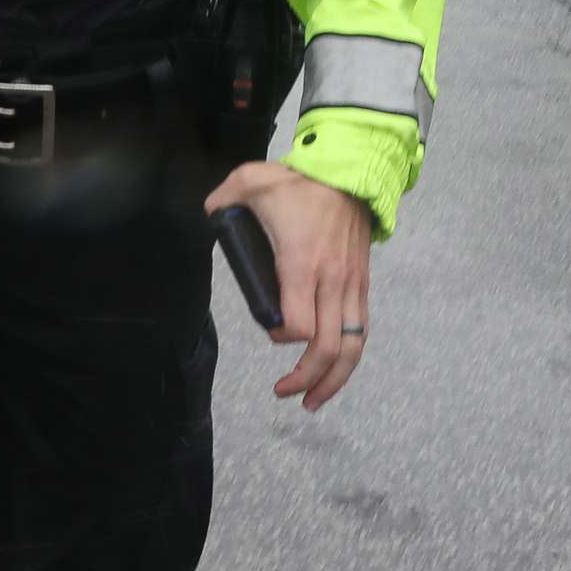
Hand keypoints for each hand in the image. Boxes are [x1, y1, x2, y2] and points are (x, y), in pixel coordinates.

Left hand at [204, 160, 372, 411]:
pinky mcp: (362, 284)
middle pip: (328, 348)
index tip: (270, 332)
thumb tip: (208, 214)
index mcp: (300, 264)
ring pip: (352, 347)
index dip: (281, 338)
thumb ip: (222, 199)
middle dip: (307, 379)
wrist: (352, 170)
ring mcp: (350, 285)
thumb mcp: (252, 181)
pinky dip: (350, 356)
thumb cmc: (299, 182)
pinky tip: (336, 370)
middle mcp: (330, 282)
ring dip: (335, 379)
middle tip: (285, 393)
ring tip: (314, 399)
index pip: (297, 325)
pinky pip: (362, 330)